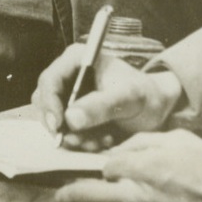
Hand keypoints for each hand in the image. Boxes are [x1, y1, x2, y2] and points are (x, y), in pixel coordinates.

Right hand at [32, 43, 182, 149]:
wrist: (156, 109)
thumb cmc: (145, 94)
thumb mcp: (127, 98)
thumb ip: (100, 106)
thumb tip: (70, 119)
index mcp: (77, 59)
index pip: (49, 80)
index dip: (49, 104)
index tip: (59, 126)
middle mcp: (68, 76)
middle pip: (44, 102)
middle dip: (61, 126)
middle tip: (81, 141)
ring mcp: (70, 96)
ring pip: (53, 121)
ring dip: (74, 137)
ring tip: (101, 140)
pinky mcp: (74, 115)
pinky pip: (65, 133)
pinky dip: (81, 142)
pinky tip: (102, 140)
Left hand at [55, 130, 201, 201]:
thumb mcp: (180, 140)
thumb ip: (146, 142)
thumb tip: (122, 148)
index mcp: (141, 167)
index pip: (105, 167)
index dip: (101, 171)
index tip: (104, 174)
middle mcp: (136, 198)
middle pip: (86, 196)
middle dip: (68, 196)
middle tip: (62, 199)